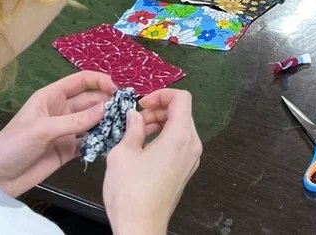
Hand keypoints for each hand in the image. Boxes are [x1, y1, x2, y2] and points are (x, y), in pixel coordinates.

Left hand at [0, 71, 116, 197]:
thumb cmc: (14, 145)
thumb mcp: (43, 129)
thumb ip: (75, 121)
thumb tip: (106, 109)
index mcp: (51, 97)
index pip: (81, 81)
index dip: (99, 81)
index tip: (116, 90)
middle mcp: (62, 110)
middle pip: (91, 100)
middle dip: (107, 103)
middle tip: (125, 112)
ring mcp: (67, 130)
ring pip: (93, 120)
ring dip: (107, 122)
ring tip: (123, 126)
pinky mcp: (69, 149)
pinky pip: (90, 141)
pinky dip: (101, 140)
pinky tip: (113, 142)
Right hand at [104, 90, 200, 234]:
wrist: (141, 227)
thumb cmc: (130, 191)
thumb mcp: (123, 154)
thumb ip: (132, 128)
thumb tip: (135, 115)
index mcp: (180, 136)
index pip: (182, 98)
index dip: (161, 94)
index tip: (142, 104)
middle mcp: (192, 145)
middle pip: (182, 113)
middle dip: (159, 110)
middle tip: (136, 119)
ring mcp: (192, 159)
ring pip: (181, 128)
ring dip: (161, 124)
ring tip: (137, 133)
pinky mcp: (186, 170)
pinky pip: (180, 143)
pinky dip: (165, 137)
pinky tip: (145, 148)